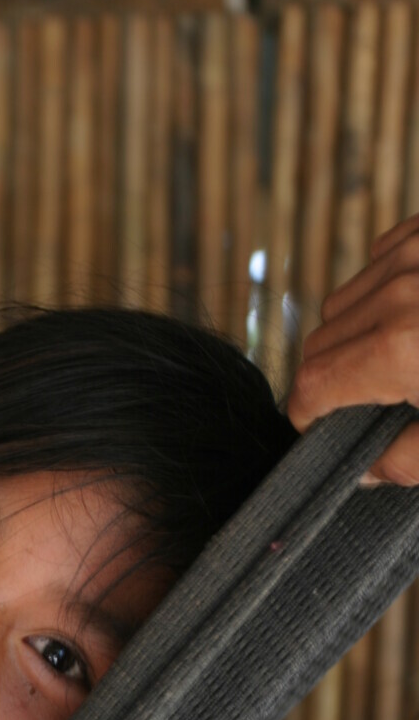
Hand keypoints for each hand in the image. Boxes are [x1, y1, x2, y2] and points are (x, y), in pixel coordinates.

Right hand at [284, 212, 418, 486]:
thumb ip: (403, 460)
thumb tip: (360, 469)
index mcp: (400, 348)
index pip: (310, 389)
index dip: (311, 418)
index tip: (325, 432)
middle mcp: (399, 291)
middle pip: (320, 347)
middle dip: (336, 380)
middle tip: (377, 402)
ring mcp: (416, 251)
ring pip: (343, 304)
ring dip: (358, 334)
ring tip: (408, 355)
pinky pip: (379, 260)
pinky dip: (385, 290)